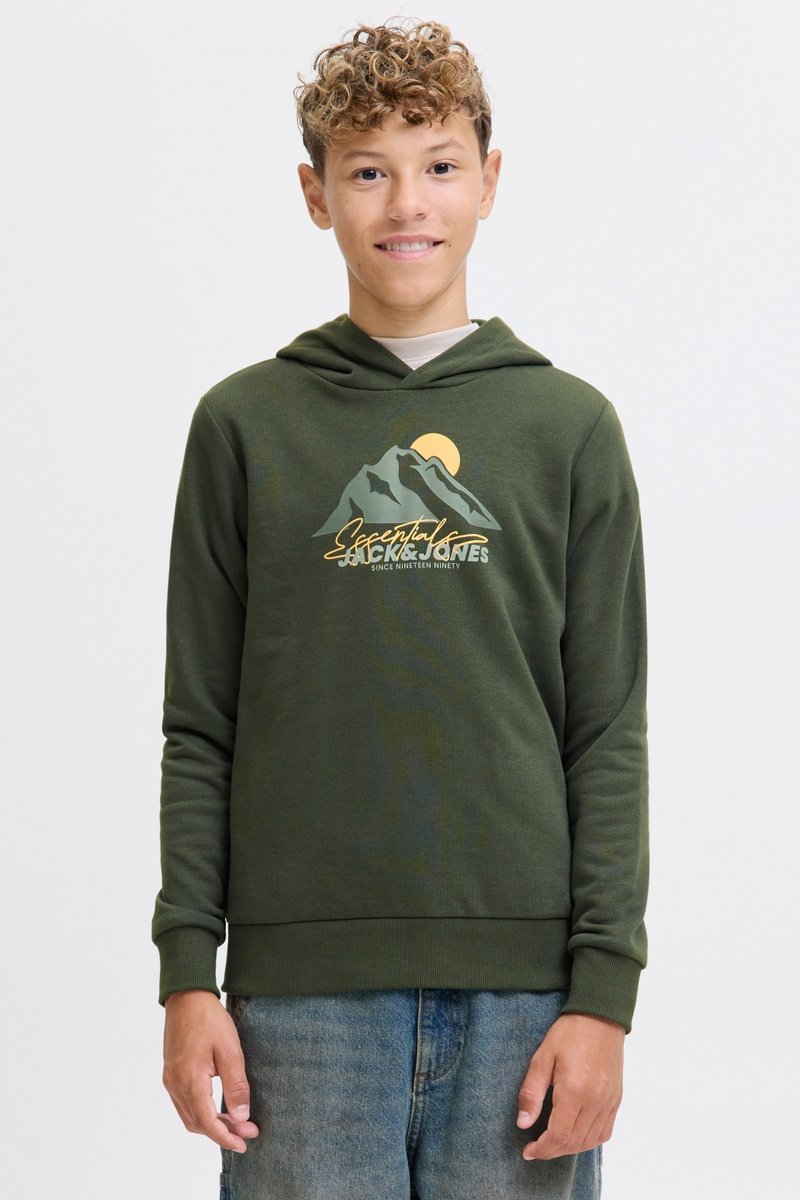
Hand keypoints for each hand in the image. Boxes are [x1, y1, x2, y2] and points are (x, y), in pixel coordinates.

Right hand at [162, 990, 260, 1152]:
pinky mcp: (171, 1073)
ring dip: (211, 1124)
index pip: (207, 1124)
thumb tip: (241, 1116)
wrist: (186, 996)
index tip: (245, 1143)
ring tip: (236, 1122)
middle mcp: (175, 1086)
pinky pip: (184, 1104)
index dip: (226, 1138)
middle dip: (223, 1132)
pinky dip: (201, 1112)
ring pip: (189, 1116)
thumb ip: (236, 1085)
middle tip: (248, 1130)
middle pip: (197, 1124)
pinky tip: (217, 1108)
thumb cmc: (209, 1019)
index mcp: (190, 1082)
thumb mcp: (230, 1050)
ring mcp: (170, 1080)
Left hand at [516, 1012, 623, 1160]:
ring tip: (552, 1144)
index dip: (542, 1149)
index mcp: (574, 1090)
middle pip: (574, 1142)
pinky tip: (575, 1136)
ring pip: (590, 1141)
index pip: (559, 1135)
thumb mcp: (542, 1057)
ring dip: (570, 1148)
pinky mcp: (616, 1099)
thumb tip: (523, 1124)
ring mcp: (609, 1102)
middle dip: (552, 1151)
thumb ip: (532, 1093)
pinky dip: (589, 1141)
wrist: (600, 1016)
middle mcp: (595, 1100)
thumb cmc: (568, 1033)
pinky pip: (605, 1132)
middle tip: (536, 1149)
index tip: (528, 1152)